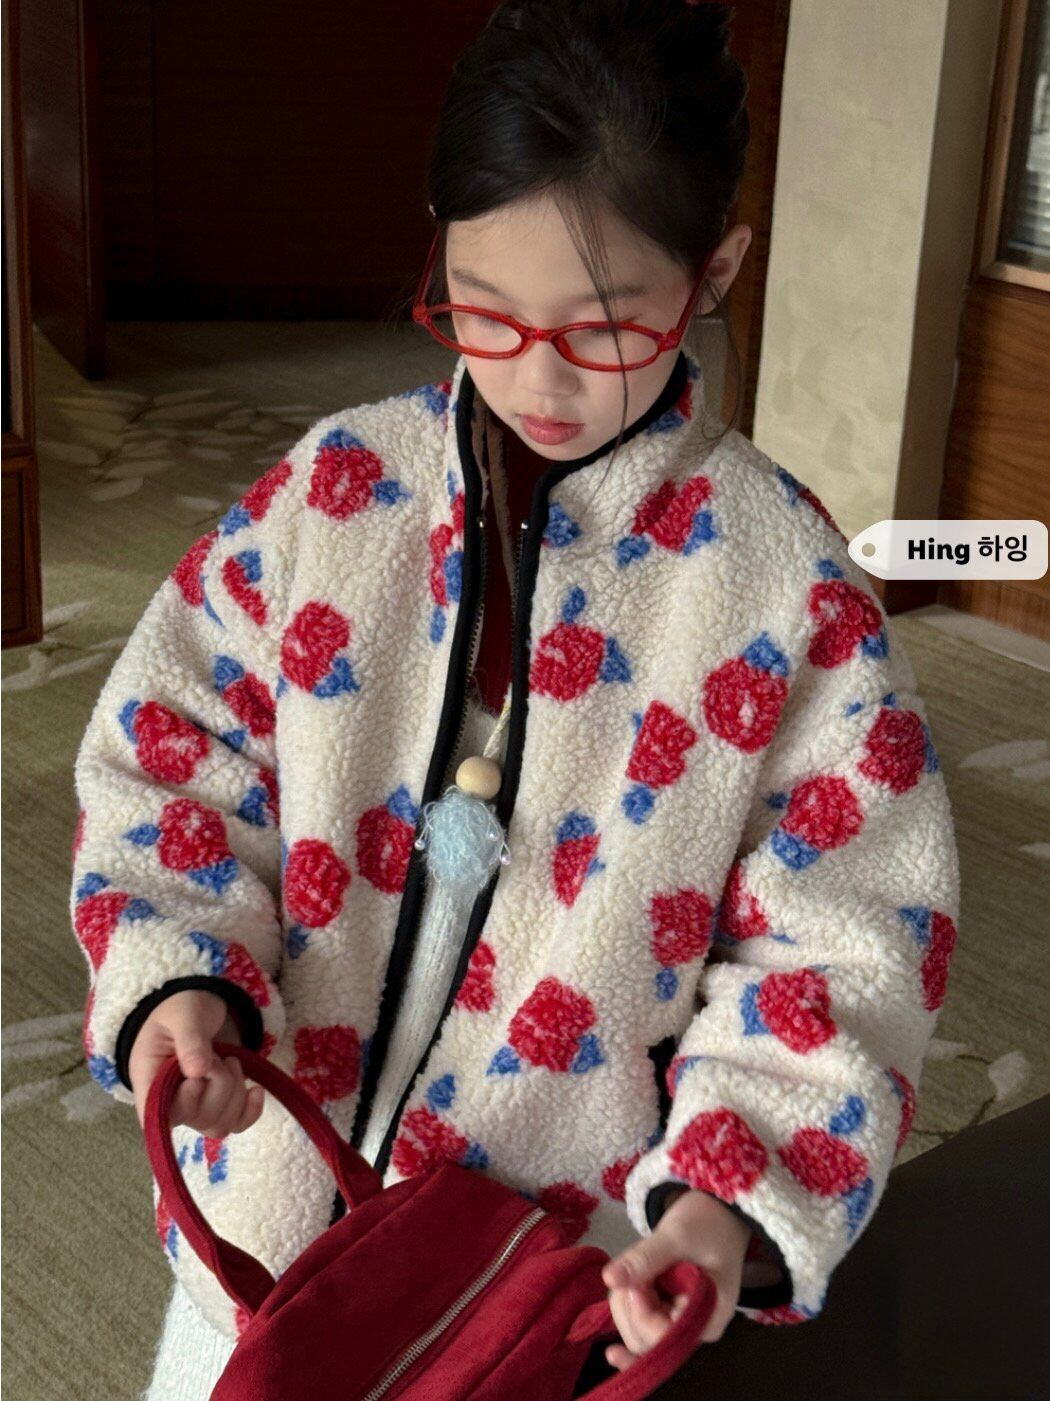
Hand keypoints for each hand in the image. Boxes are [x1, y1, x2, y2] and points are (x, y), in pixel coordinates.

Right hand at [128, 989, 264, 1137]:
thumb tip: (197, 1072)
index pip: (159, 1115)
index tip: (198, 1078)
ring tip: (231, 1061)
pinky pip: (236, 1124)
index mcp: (150, 1079)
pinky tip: (256, 1090)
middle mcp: (170, 1100)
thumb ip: (190, 1040)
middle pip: (197, 1119)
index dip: (184, 1105)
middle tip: (219, 1056)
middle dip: (219, 1086)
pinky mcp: (218, 1102)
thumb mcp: (184, 1015)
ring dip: (235, 1093)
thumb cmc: (183, 1007)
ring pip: (219, 1125)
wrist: (202, 1004)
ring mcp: (195, 1104)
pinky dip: (250, 1112)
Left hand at [599, 1189, 749, 1370]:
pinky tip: (613, 1322)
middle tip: (629, 1272)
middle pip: (647, 1341)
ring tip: (630, 1269)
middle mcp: (695, 1330)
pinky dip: (625, 1310)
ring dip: (624, 1304)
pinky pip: (639, 1322)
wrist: (717, 1215)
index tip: (637, 1283)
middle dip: (629, 1309)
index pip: (664, 1337)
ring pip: (637, 1332)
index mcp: (708, 1319)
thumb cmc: (706, 1224)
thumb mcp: (676, 1236)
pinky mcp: (666, 1311)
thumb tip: (609, 1278)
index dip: (642, 1315)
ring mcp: (679, 1323)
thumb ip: (645, 1258)